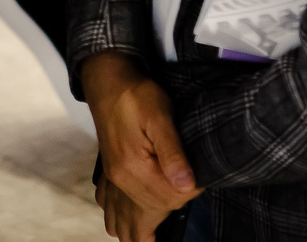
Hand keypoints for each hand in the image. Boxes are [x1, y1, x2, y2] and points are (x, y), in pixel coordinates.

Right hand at [83, 53, 195, 237]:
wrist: (108, 80)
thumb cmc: (137, 95)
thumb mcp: (161, 116)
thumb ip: (173, 152)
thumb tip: (187, 184)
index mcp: (134, 168)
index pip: (171, 200)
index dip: (191, 192)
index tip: (199, 176)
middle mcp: (120, 179)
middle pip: (145, 220)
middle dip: (163, 224)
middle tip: (173, 223)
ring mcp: (113, 177)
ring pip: (121, 221)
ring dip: (137, 231)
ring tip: (152, 236)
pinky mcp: (110, 172)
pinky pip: (108, 206)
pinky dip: (119, 217)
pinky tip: (127, 219)